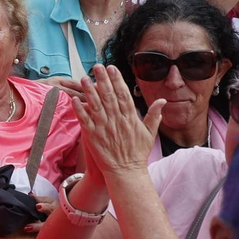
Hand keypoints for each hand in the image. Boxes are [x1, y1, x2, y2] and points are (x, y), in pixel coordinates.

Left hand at [74, 64, 163, 191]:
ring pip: (95, 105)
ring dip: (89, 91)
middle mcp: (116, 121)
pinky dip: (80, 109)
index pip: (123, 95)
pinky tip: (75, 99)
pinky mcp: (93, 136)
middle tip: (97, 66)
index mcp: (129, 118)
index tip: (112, 68)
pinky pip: (85, 120)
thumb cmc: (137, 154)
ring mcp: (104, 128)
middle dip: (102, 79)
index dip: (117, 80)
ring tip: (84, 78)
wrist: (126, 172)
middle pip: (108, 96)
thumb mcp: (149, 134)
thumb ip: (154, 116)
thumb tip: (162, 101)